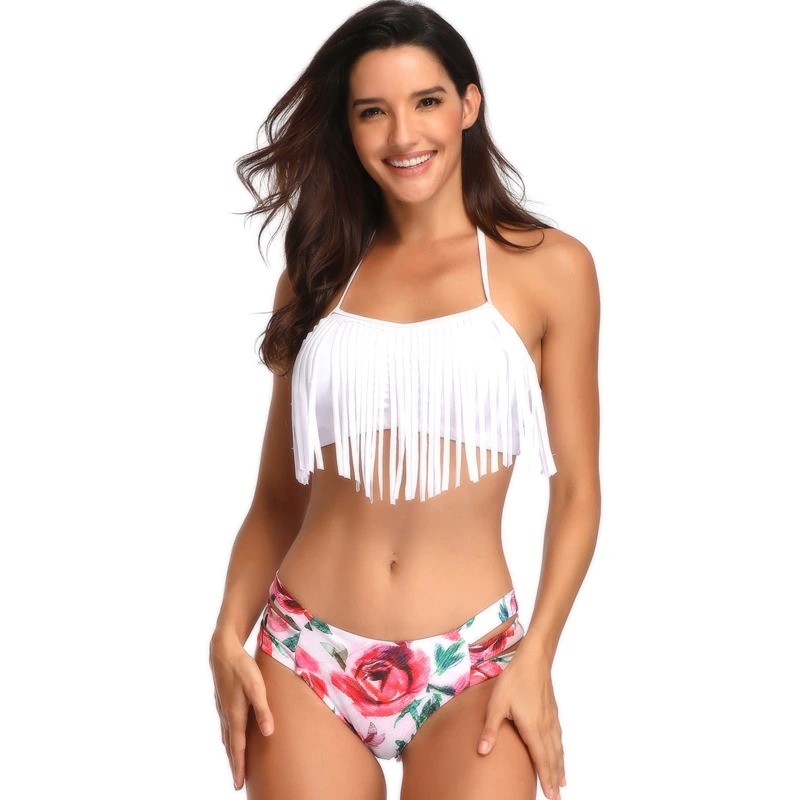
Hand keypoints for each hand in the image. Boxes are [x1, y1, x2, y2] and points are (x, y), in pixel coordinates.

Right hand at [209, 629, 273, 790]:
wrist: (222, 651)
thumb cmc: (242, 668)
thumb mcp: (256, 687)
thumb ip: (263, 709)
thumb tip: (268, 733)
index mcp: (235, 715)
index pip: (237, 747)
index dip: (239, 765)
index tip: (238, 783)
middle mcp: (226, 715)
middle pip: (230, 746)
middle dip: (234, 764)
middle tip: (236, 782)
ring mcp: (223, 709)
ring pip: (226, 737)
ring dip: (231, 752)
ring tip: (235, 764)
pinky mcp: (223, 702)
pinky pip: (225, 727)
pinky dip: (228, 739)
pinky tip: (230, 738)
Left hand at [477, 655, 565, 799]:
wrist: (534, 659)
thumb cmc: (514, 679)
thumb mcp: (497, 703)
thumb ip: (491, 728)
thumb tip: (482, 751)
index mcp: (532, 728)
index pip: (541, 760)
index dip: (546, 779)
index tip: (551, 796)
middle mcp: (545, 727)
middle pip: (552, 758)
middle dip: (555, 779)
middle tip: (558, 797)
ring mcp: (551, 719)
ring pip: (558, 748)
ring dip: (560, 767)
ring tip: (563, 782)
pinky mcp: (552, 711)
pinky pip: (559, 737)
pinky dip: (561, 750)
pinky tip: (560, 752)